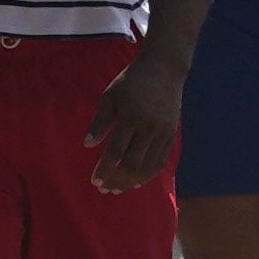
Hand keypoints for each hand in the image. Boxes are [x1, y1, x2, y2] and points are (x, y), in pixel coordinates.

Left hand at [85, 47, 183, 193]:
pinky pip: (161, 161)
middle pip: (132, 164)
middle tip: (105, 189)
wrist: (164, 68)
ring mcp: (163, 132)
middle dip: (117, 180)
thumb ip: (99, 122)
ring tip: (119, 189)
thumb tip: (87, 146)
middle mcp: (148, 127)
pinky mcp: (171, 134)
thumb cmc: (131, 81)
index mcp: (130, 117)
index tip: (95, 181)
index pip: (115, 151)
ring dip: (132, 181)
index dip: (104, 169)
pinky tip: (137, 181)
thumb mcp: (110, 96)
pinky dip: (149, 175)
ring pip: (148, 166)